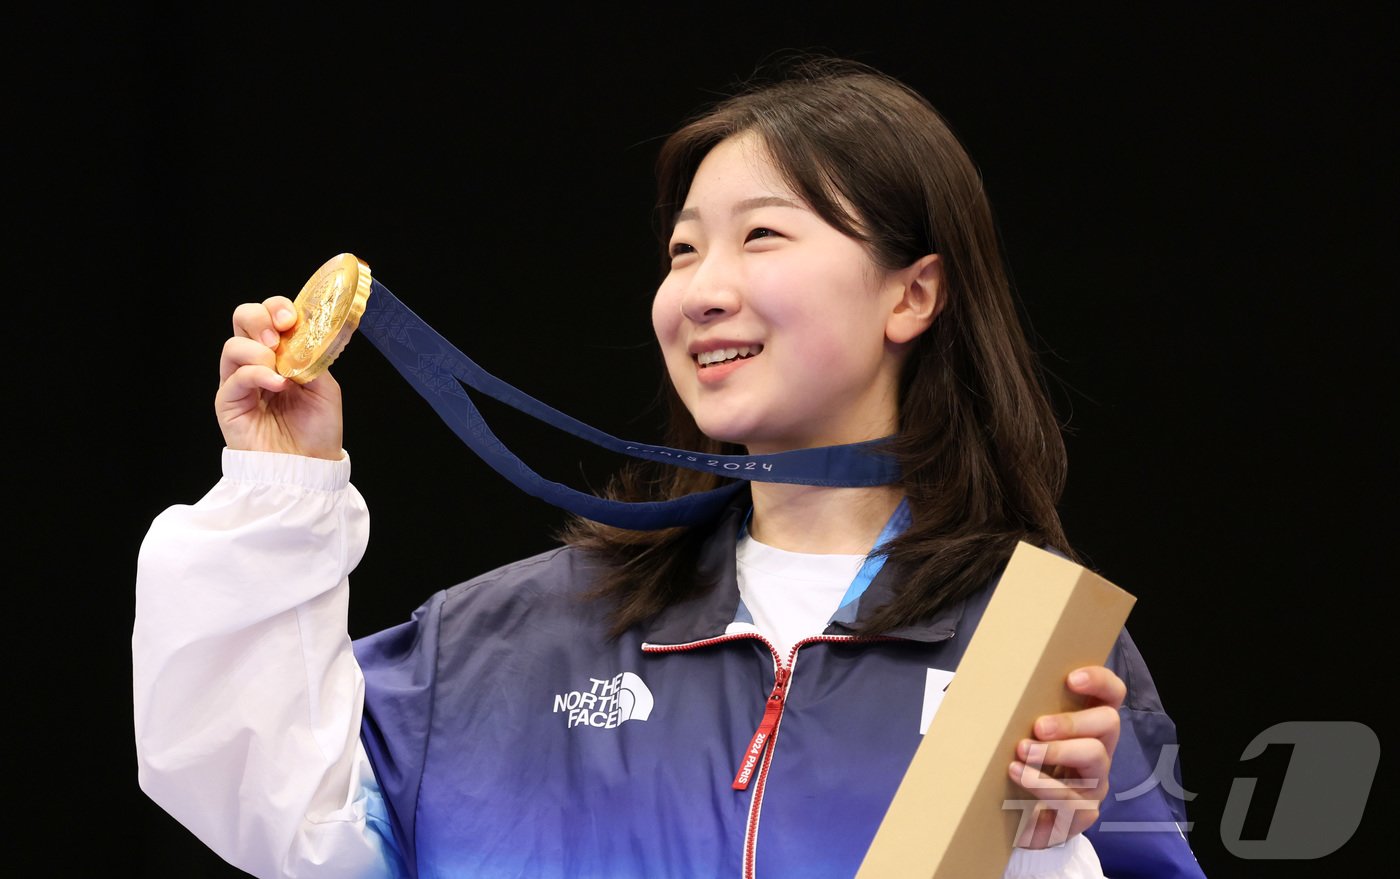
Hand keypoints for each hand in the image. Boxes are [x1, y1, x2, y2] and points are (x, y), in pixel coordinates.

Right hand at [215, 296, 343, 459]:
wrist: (308, 467)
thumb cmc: (317, 430)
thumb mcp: (325, 388)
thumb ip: (312, 359)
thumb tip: (299, 337)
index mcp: (282, 354)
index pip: (270, 316)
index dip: (277, 309)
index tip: (292, 319)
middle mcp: (257, 362)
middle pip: (243, 318)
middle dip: (260, 318)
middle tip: (279, 335)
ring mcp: (240, 382)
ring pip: (233, 345)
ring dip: (258, 351)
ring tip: (280, 371)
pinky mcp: (229, 403)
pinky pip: (235, 377)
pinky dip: (257, 374)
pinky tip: (277, 384)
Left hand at [1008, 665, 1125, 848]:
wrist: (1015, 817)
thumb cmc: (1021, 762)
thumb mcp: (1024, 733)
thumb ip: (1022, 710)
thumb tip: (994, 677)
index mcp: (1088, 724)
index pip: (1111, 694)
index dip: (1099, 681)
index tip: (1071, 679)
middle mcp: (1099, 750)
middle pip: (1108, 722)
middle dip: (1072, 721)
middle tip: (1038, 726)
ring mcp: (1095, 782)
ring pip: (1094, 757)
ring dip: (1056, 752)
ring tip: (1022, 753)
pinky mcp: (1082, 812)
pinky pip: (1072, 798)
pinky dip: (1042, 784)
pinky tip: (1017, 774)